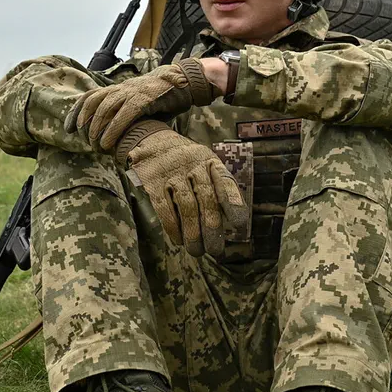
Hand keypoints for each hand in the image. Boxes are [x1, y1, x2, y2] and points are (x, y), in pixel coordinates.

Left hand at [65, 58, 217, 151]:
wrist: (183, 84)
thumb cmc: (161, 99)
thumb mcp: (139, 105)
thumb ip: (125, 115)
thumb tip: (116, 137)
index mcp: (118, 89)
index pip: (89, 97)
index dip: (75, 112)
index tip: (68, 129)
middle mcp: (121, 88)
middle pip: (93, 102)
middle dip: (84, 122)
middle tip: (84, 141)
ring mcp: (132, 92)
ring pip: (105, 108)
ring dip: (97, 128)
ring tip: (96, 145)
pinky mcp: (144, 99)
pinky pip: (124, 114)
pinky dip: (114, 129)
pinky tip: (109, 143)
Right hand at [115, 120, 248, 259]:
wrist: (151, 141)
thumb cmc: (185, 161)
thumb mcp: (204, 165)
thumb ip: (217, 187)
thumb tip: (232, 221)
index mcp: (209, 161)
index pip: (225, 181)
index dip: (233, 202)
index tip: (239, 224)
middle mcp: (192, 164)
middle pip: (206, 198)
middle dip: (212, 227)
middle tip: (215, 249)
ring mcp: (171, 172)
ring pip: (187, 205)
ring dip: (192, 232)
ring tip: (196, 251)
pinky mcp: (152, 181)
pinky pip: (164, 207)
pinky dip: (172, 226)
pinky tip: (178, 239)